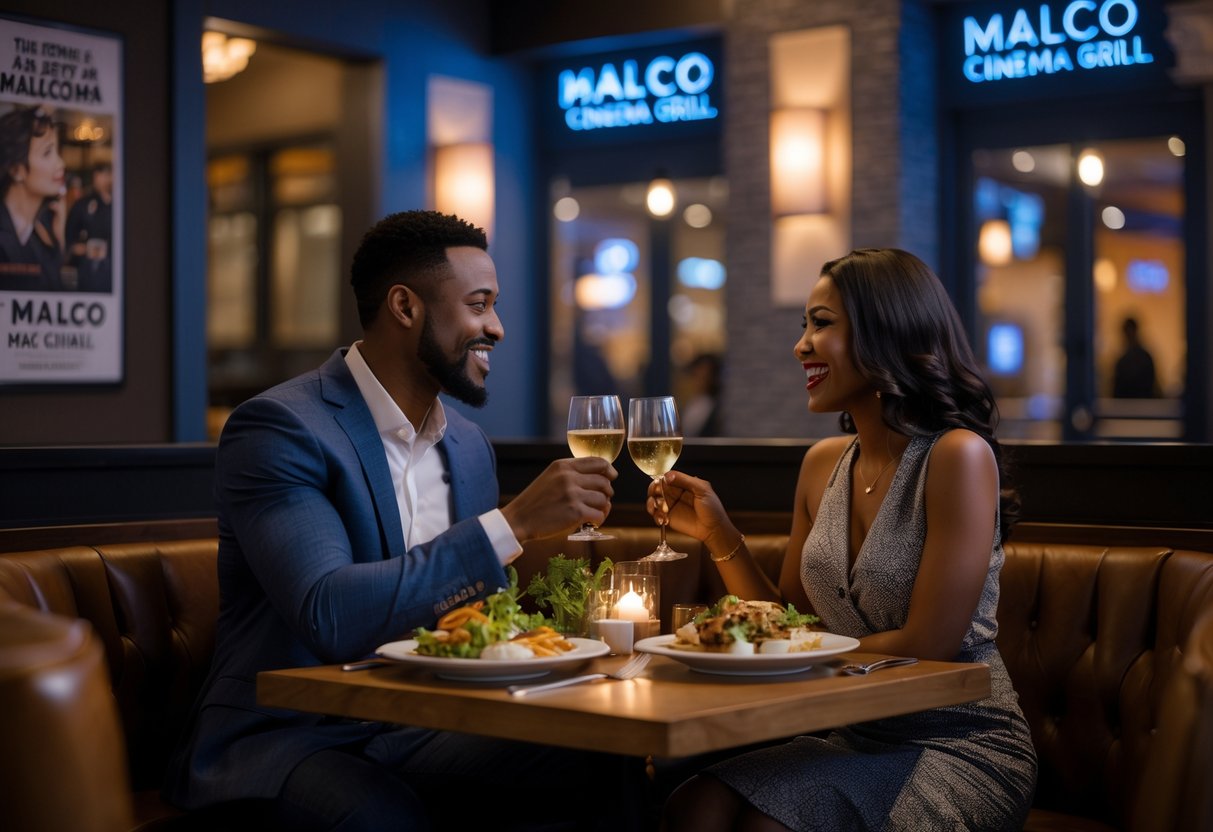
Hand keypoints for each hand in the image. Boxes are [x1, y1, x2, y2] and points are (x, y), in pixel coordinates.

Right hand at [501, 456, 616, 541]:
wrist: (519, 520)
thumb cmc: (536, 502)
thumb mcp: (551, 478)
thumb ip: (571, 474)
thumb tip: (600, 478)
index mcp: (563, 466)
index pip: (597, 461)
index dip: (609, 469)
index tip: (612, 476)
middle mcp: (569, 477)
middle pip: (604, 481)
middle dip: (606, 493)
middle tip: (600, 502)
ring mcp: (572, 494)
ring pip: (603, 499)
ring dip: (603, 508)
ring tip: (594, 513)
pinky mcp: (575, 512)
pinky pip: (598, 514)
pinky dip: (598, 520)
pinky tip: (591, 522)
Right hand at [647, 470, 735, 546]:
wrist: (713, 528)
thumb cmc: (712, 508)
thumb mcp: (702, 489)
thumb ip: (685, 480)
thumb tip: (667, 476)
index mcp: (682, 484)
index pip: (666, 477)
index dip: (660, 478)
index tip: (661, 483)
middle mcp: (674, 493)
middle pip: (656, 487)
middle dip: (653, 489)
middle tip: (656, 494)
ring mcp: (670, 505)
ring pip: (653, 500)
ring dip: (651, 503)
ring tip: (657, 508)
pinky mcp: (668, 518)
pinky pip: (655, 514)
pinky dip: (655, 516)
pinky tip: (663, 519)